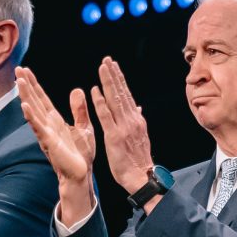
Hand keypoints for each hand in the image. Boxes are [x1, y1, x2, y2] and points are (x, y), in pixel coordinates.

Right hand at [15, 67, 99, 226]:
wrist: (82, 174)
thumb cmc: (81, 154)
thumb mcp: (84, 126)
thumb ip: (79, 110)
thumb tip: (77, 90)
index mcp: (55, 120)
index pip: (42, 98)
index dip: (34, 84)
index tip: (26, 70)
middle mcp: (47, 125)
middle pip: (34, 101)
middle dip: (26, 85)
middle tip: (17, 68)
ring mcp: (46, 134)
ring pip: (33, 111)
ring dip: (26, 96)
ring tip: (19, 81)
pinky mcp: (49, 143)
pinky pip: (39, 128)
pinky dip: (31, 117)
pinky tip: (24, 106)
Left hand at [90, 56, 158, 197]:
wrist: (141, 176)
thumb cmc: (137, 159)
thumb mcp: (140, 136)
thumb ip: (136, 120)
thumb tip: (138, 107)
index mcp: (136, 120)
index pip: (126, 95)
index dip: (120, 80)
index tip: (114, 66)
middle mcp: (131, 119)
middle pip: (121, 93)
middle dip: (114, 75)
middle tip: (107, 59)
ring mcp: (123, 127)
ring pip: (115, 99)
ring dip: (108, 82)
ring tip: (103, 67)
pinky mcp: (114, 136)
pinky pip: (106, 116)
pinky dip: (100, 102)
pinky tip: (95, 90)